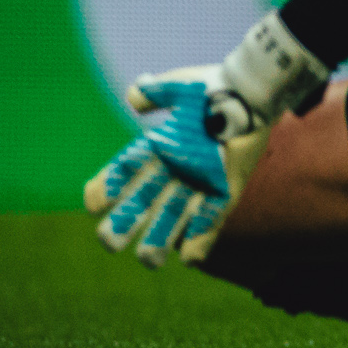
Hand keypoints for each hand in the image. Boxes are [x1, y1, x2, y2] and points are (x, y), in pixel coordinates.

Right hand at [87, 70, 244, 265]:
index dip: (107, 187)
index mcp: (158, 146)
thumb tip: (136, 97)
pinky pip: (214, 217)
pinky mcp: (229, 188)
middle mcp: (176, 168)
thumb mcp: (177, 86)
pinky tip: (190, 260)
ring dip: (162, 239)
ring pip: (176, 215)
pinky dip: (203, 237)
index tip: (94, 204)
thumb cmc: (214, 86)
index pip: (125, 171)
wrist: (254, 92)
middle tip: (109, 243)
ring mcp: (203, 180)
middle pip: (145, 201)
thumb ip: (153, 92)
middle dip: (126, 223)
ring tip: (149, 261)